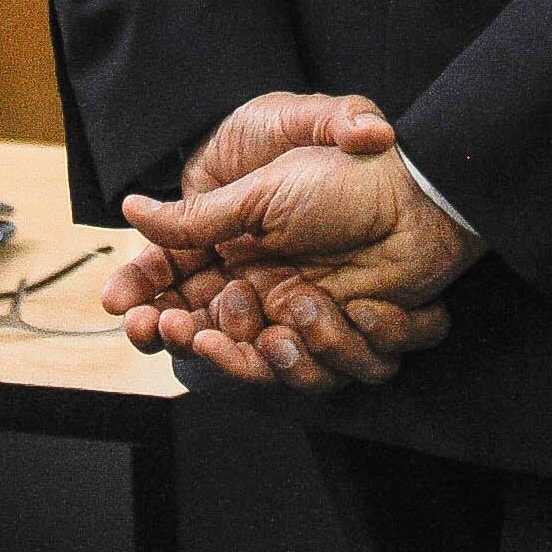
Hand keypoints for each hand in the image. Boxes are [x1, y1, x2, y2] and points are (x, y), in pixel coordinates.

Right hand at [123, 136, 480, 394]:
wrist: (420, 191)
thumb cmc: (341, 180)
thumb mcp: (260, 193)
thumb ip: (197, 217)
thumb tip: (130, 209)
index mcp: (243, 261)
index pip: (185, 301)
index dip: (155, 314)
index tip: (133, 317)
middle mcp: (273, 297)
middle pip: (224, 349)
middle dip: (211, 345)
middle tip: (201, 332)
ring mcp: (316, 320)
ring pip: (284, 370)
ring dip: (292, 350)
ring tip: (304, 308)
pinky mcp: (362, 337)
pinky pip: (347, 371)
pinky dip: (358, 344)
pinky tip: (369, 308)